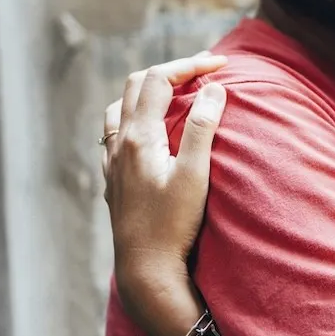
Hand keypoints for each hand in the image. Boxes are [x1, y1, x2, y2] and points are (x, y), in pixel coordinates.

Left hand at [102, 53, 227, 335]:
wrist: (145, 269)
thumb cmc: (174, 225)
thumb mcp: (196, 174)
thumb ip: (204, 127)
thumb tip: (213, 88)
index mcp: (139, 137)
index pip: (159, 80)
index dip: (189, 65)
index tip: (221, 66)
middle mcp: (119, 144)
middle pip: (137, 86)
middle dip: (171, 72)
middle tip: (203, 71)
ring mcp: (113, 163)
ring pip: (120, 108)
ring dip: (147, 92)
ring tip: (176, 95)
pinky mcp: (114, 181)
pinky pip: (113, 134)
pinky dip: (133, 118)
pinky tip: (148, 133)